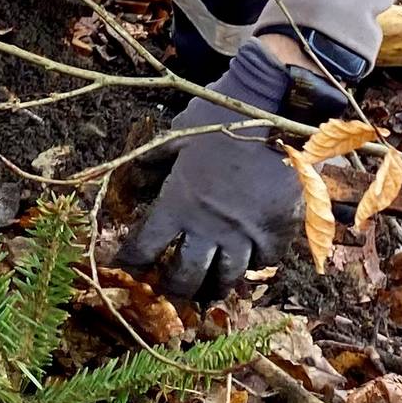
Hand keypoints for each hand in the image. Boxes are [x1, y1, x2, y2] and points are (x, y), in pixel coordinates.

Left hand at [122, 41, 322, 300]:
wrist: (272, 108)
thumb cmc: (218, 119)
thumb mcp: (176, 136)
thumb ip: (152, 164)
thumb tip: (131, 183)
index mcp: (178, 203)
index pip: (145, 246)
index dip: (130, 261)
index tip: (125, 267)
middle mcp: (208, 226)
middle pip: (185, 276)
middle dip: (173, 288)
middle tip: (170, 292)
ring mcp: (244, 233)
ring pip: (225, 277)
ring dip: (212, 288)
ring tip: (206, 294)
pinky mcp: (276, 230)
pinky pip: (262, 262)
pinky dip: (253, 265)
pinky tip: (246, 263)